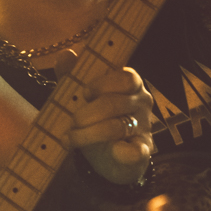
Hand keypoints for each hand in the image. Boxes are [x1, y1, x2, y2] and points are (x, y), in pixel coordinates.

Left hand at [55, 53, 153, 182]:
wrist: (110, 155)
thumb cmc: (97, 118)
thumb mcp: (83, 96)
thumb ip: (73, 75)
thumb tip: (66, 55)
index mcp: (131, 84)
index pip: (125, 77)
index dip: (103, 84)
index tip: (84, 94)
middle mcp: (141, 102)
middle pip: (116, 103)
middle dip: (87, 114)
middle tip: (72, 122)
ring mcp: (143, 127)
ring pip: (117, 127)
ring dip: (87, 134)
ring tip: (69, 139)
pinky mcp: (143, 150)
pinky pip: (137, 151)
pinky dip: (123, 152)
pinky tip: (111, 152)